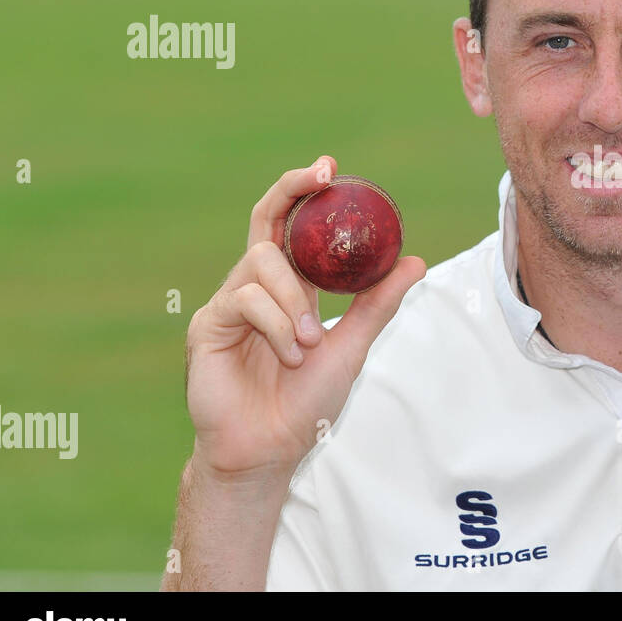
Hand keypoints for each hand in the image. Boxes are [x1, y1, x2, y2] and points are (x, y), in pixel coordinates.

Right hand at [184, 155, 425, 478]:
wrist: (269, 451)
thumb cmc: (306, 403)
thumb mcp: (352, 346)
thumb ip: (376, 304)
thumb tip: (415, 262)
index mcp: (290, 288)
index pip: (291, 226)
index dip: (303, 191)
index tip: (330, 169)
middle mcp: (256, 287)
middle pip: (265, 221)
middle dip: (292, 191)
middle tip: (322, 175)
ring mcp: (228, 304)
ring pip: (262, 264)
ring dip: (295, 300)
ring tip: (309, 344)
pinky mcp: (206, 326)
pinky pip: (245, 300)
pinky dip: (277, 324)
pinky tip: (290, 354)